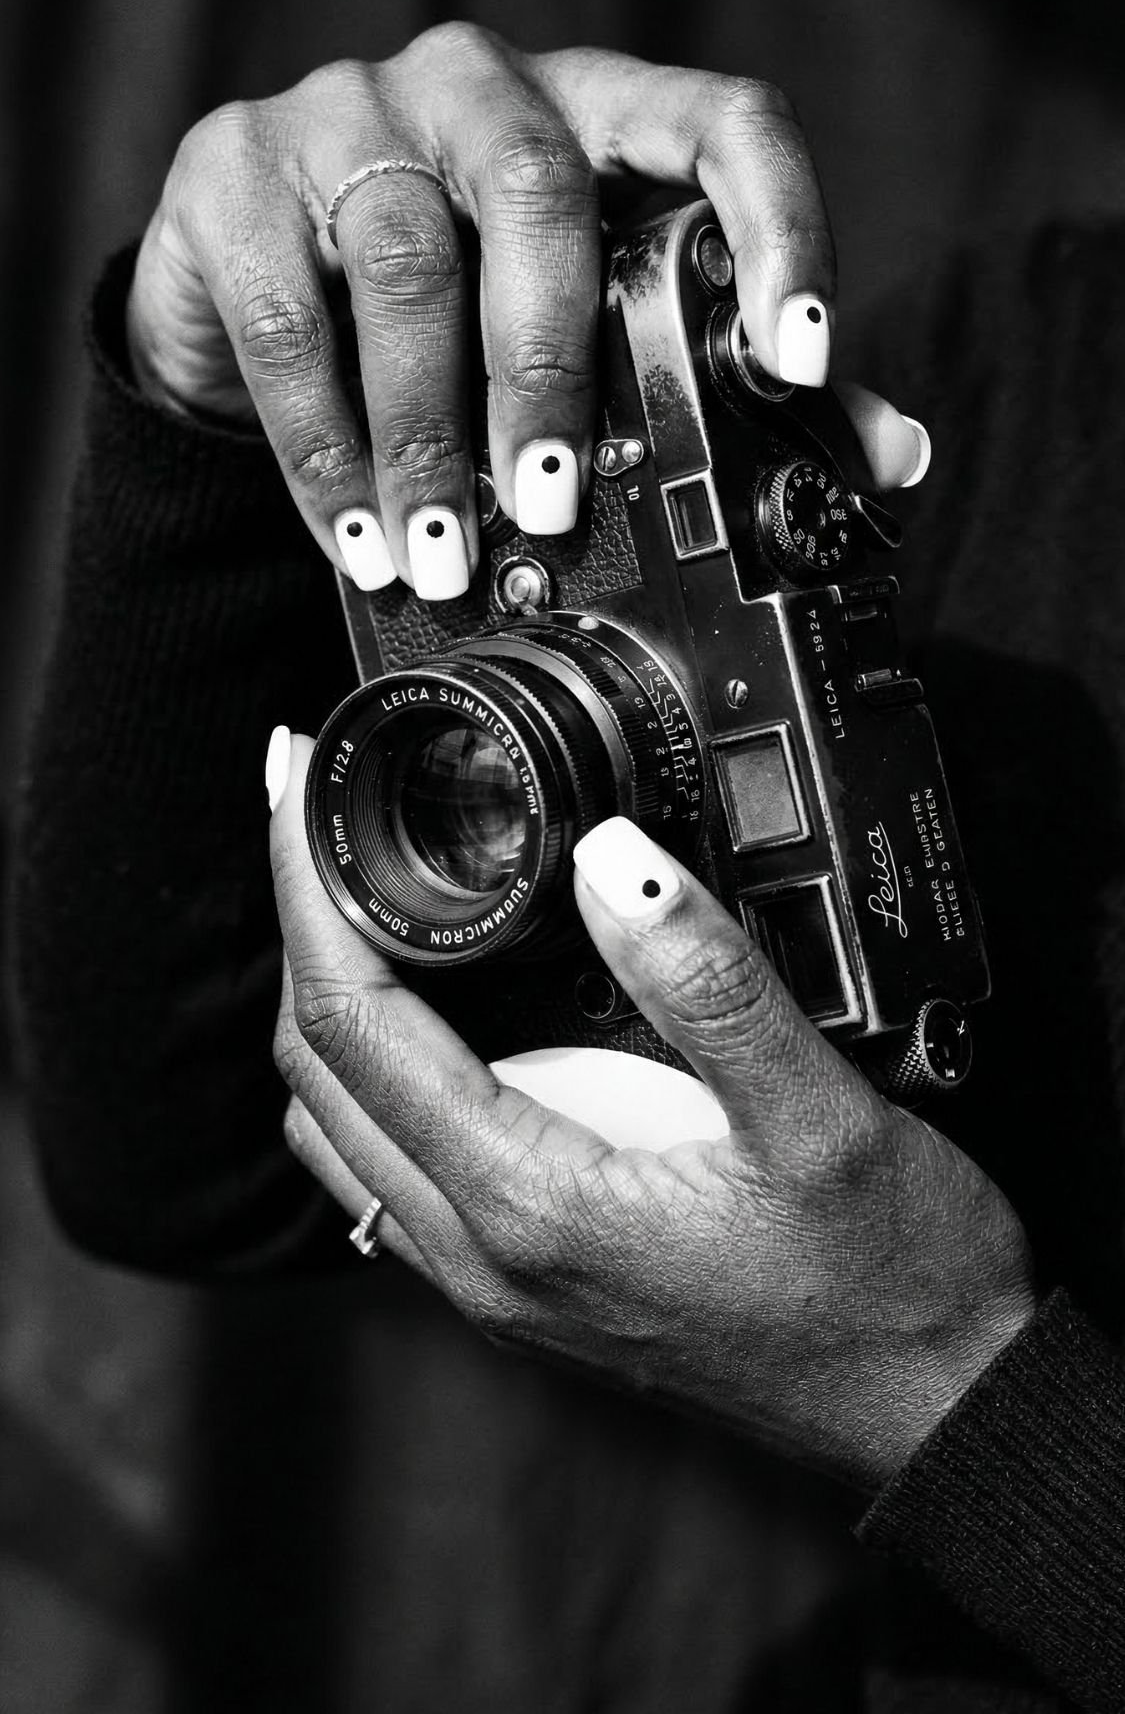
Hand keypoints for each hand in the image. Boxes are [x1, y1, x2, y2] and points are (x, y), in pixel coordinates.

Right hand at [127, 24, 926, 596]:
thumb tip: (890, 458)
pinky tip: (357, 538)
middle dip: (550, 369)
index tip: (796, 360)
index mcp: (599, 109)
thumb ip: (726, 377)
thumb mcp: (592, 329)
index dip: (779, 224)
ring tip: (445, 558)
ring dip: (427, 434)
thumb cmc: (459, 314)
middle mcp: (479, 82)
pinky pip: (283, 317)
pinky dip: (324, 449)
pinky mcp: (231, 171)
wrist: (257, 294)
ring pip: (403, 256)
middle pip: (538, 189)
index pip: (721, 117)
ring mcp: (346, 108)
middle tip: (552, 505)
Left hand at [269, 736, 1035, 1490]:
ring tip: (360, 903)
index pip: (354, 1028)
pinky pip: (397, 1180)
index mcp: (533, 1204)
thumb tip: (608, 854)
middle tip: (311, 820)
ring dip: (330, 1015)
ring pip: (341, 1138)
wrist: (941, 1407)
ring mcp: (502, 1288)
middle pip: (317, 1078)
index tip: (296, 792)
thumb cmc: (892, 1279)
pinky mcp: (532, 1294)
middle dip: (300, 935)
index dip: (309, 895)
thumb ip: (708, 981)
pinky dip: (377, 1084)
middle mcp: (489, 1259)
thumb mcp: (821, 1114)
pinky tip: (435, 1026)